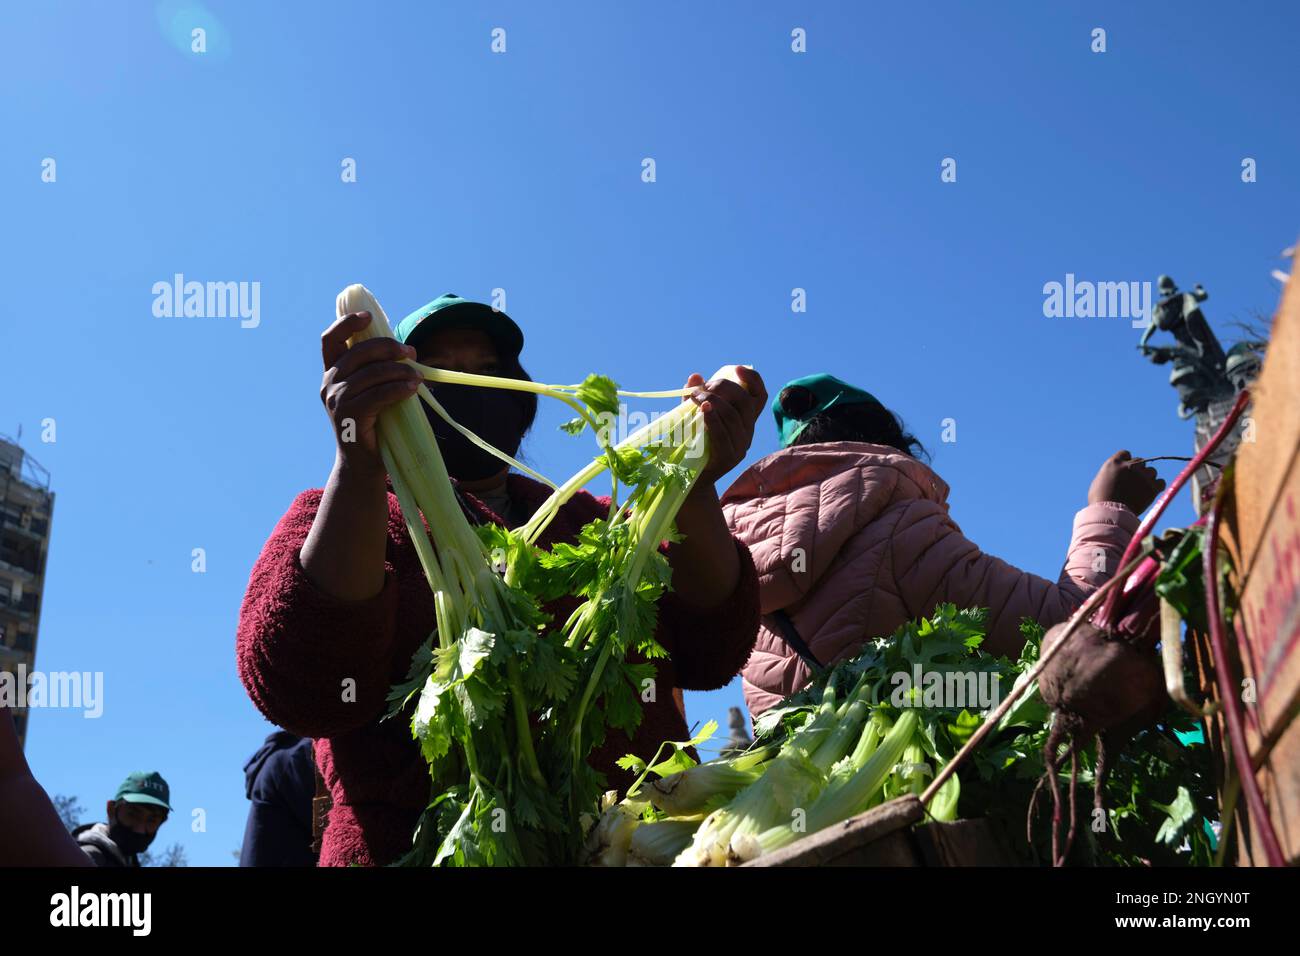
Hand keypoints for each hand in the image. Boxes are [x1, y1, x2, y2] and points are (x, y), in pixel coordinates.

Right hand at [319, 311, 423, 474]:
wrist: (363, 464)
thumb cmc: (374, 425)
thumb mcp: (372, 392)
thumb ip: (378, 371)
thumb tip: (407, 350)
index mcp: (332, 373)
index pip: (331, 340)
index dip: (347, 323)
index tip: (368, 316)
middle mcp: (329, 384)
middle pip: (358, 352)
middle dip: (388, 347)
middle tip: (411, 353)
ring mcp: (337, 400)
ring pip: (372, 373)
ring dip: (400, 371)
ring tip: (419, 377)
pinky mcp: (349, 416)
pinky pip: (378, 394)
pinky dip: (399, 388)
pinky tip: (413, 388)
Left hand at [683, 366, 767, 485]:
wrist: (688, 479)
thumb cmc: (692, 444)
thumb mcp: (694, 417)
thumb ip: (696, 398)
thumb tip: (694, 376)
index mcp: (744, 419)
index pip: (759, 396)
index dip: (753, 379)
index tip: (737, 368)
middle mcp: (747, 432)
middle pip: (743, 401)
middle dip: (722, 388)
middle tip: (699, 389)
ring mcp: (739, 446)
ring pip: (732, 416)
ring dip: (712, 401)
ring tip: (694, 397)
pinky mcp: (728, 459)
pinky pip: (723, 435)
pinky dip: (713, 420)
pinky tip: (703, 410)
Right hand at [1088, 450, 1165, 513]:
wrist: (1110, 514)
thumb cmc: (1099, 501)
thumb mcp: (1099, 482)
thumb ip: (1110, 474)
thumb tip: (1115, 475)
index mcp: (1114, 463)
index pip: (1126, 454)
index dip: (1127, 461)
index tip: (1126, 470)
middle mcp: (1130, 466)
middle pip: (1140, 462)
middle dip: (1138, 470)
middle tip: (1134, 482)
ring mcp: (1143, 476)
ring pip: (1152, 471)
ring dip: (1148, 478)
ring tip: (1141, 489)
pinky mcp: (1152, 487)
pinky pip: (1161, 482)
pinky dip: (1157, 486)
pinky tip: (1151, 492)